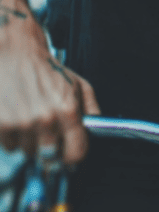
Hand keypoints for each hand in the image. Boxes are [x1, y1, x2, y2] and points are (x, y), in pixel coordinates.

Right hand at [0, 21, 99, 165]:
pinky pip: (8, 145)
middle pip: (49, 156)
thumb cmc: (48, 70)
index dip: (71, 157)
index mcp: (68, 111)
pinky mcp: (1, 124)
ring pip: (27, 151)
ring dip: (28, 141)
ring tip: (28, 119)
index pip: (76, 153)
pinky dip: (10, 136)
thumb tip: (96, 133)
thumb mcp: (79, 85)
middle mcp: (46, 119)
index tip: (66, 154)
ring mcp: (21, 123)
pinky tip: (14, 117)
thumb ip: (92, 110)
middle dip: (48, 148)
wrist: (15, 54)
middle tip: (44, 132)